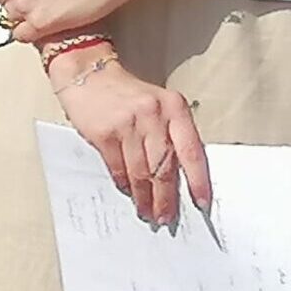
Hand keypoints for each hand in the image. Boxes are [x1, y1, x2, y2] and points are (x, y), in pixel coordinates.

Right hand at [53, 55, 212, 226]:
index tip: (202, 202)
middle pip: (164, 167)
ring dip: (145, 197)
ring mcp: (127, 123)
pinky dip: (124, 183)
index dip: (198, 181)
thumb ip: (170, 134)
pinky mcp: (104, 132)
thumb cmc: (127, 94)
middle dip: (166, 198)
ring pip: (141, 171)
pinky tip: (128, 192)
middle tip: (167, 217)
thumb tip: (177, 179)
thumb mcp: (157, 105)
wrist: (88, 73)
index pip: (192, 151)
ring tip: (147, 211)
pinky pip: (118, 167)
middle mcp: (153, 114)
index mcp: (174, 107)